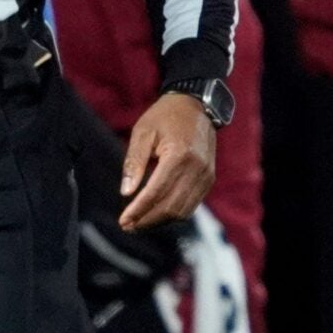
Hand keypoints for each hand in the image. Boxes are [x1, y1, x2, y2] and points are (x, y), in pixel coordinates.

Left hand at [118, 93, 216, 231]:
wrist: (196, 105)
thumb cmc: (164, 116)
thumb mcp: (142, 133)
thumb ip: (133, 163)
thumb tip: (126, 193)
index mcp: (180, 155)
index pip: (157, 192)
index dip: (139, 210)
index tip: (123, 221)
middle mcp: (197, 169)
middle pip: (171, 207)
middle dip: (147, 220)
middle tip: (127, 227)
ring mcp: (206, 176)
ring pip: (182, 210)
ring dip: (159, 221)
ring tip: (138, 223)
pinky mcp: (209, 179)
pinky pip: (191, 204)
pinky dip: (172, 213)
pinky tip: (155, 213)